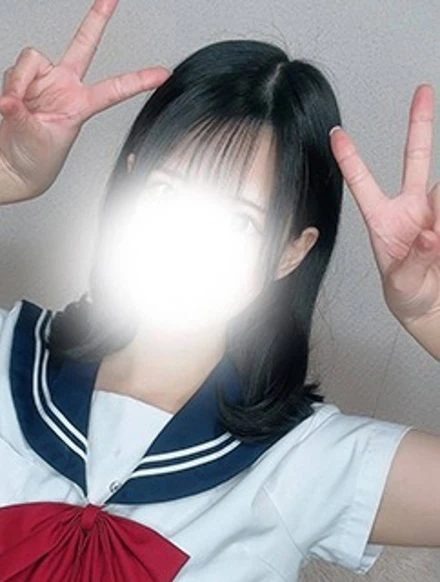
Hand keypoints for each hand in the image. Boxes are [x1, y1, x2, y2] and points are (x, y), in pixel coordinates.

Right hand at [0, 0, 170, 196]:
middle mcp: (66, 86)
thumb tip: (8, 100)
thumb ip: (21, 115)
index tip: (162, 74)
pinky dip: (8, 87)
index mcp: (81, 104)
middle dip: (97, 18)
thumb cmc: (35, 157)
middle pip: (83, 44)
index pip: (114, 89)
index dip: (138, 81)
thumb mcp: (35, 138)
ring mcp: (45, 81)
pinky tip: (9, 104)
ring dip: (18, 81)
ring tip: (14, 105)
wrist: (16, 164)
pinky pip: (13, 72)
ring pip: (31, 59)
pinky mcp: (23, 81)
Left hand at [330, 84, 439, 341]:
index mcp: (383, 220)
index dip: (350, 160)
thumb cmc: (407, 292)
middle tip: (422, 91)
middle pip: (417, 158)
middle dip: (420, 123)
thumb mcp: (402, 283)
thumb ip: (415, 260)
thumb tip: (430, 236)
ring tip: (435, 248)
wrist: (430, 304)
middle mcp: (411, 208)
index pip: (363, 184)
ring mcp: (434, 211)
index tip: (336, 134)